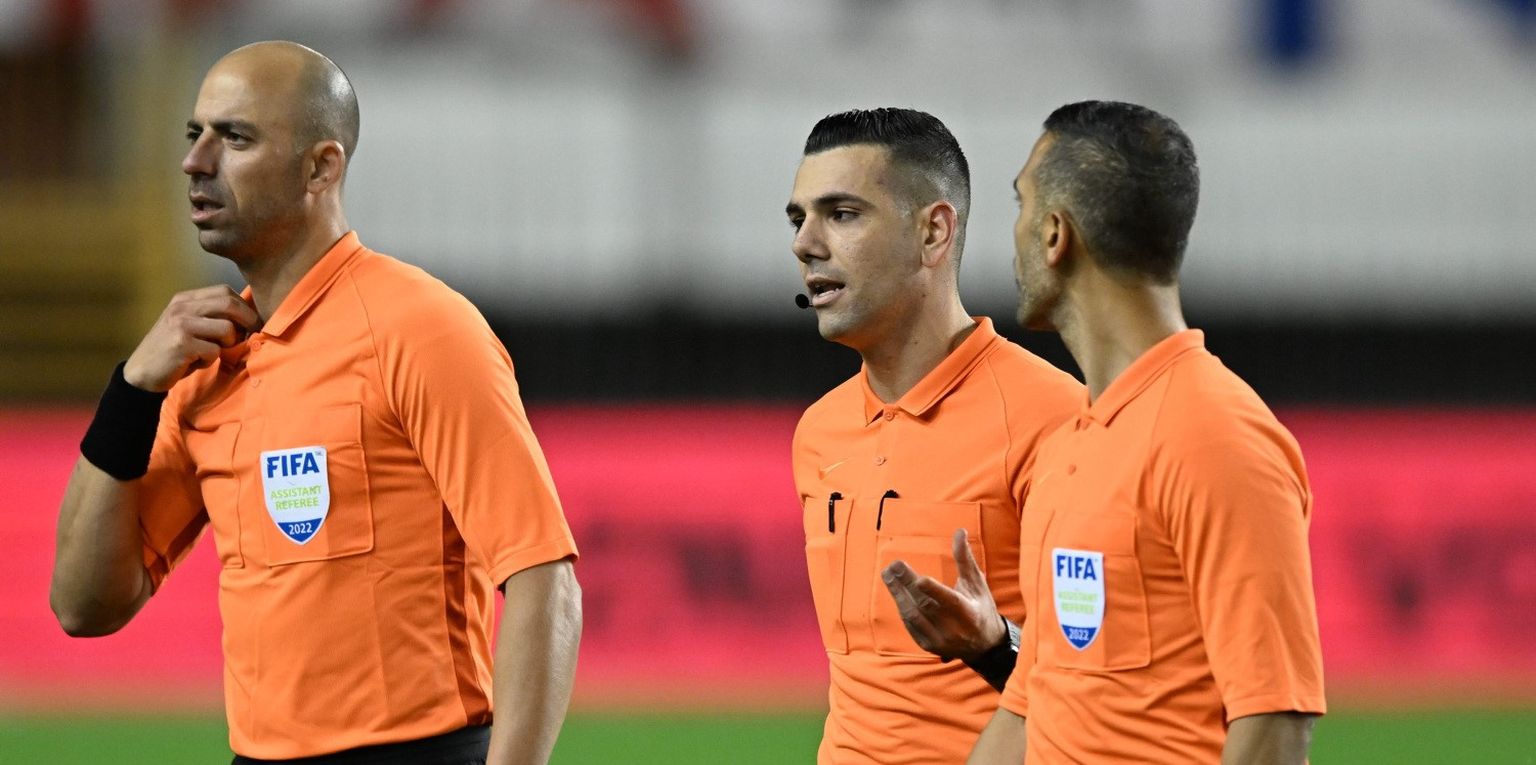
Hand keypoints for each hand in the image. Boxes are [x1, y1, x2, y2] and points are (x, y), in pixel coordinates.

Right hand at [123, 285, 258, 391]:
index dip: (244, 307)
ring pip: (227, 329)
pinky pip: (215, 351)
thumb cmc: (173, 351)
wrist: (141, 373)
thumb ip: (211, 317)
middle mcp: (182, 307)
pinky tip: (195, 362)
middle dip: (247, 322)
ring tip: (211, 352)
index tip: (250, 323)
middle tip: (247, 336)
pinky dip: (210, 360)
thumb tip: (250, 317)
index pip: (224, 291)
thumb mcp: (189, 326)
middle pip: (230, 305)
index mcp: (185, 299)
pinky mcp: (181, 344)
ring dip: (227, 345)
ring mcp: (180, 324)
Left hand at [881, 528, 1005, 661]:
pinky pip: (910, 625)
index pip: (950, 602)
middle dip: (908, 584)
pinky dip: (902, 607)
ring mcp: (940, 640)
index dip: (935, 591)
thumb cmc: (980, 607)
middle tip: (895, 565)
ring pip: (914, 616)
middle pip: (926, 605)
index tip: (920, 578)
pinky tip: (895, 591)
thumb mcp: (977, 584)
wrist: (983, 645)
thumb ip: (964, 559)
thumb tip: (959, 531)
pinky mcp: (928, 645)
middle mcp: (954, 630)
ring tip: (888, 574)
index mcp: (970, 614)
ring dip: (899, 594)